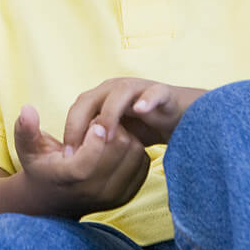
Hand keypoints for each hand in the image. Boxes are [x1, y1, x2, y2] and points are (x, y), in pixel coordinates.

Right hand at [13, 104, 148, 217]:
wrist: (54, 200)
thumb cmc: (40, 167)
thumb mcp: (27, 148)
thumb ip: (25, 129)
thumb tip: (27, 110)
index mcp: (69, 178)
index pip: (89, 161)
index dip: (96, 136)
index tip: (94, 122)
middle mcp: (93, 192)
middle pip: (119, 150)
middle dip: (112, 129)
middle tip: (99, 124)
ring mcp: (112, 197)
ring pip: (135, 154)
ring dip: (126, 137)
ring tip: (109, 135)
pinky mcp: (127, 196)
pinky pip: (144, 164)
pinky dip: (135, 150)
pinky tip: (118, 146)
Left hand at [62, 77, 205, 147]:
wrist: (182, 118)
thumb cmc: (143, 127)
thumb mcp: (116, 136)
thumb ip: (96, 141)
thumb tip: (72, 161)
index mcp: (101, 98)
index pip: (77, 109)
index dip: (70, 131)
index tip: (67, 157)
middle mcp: (116, 89)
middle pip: (90, 98)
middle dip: (82, 123)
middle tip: (80, 149)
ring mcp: (139, 88)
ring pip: (118, 93)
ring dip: (110, 113)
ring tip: (106, 136)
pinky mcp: (162, 92)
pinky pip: (154, 93)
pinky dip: (147, 100)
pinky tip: (141, 110)